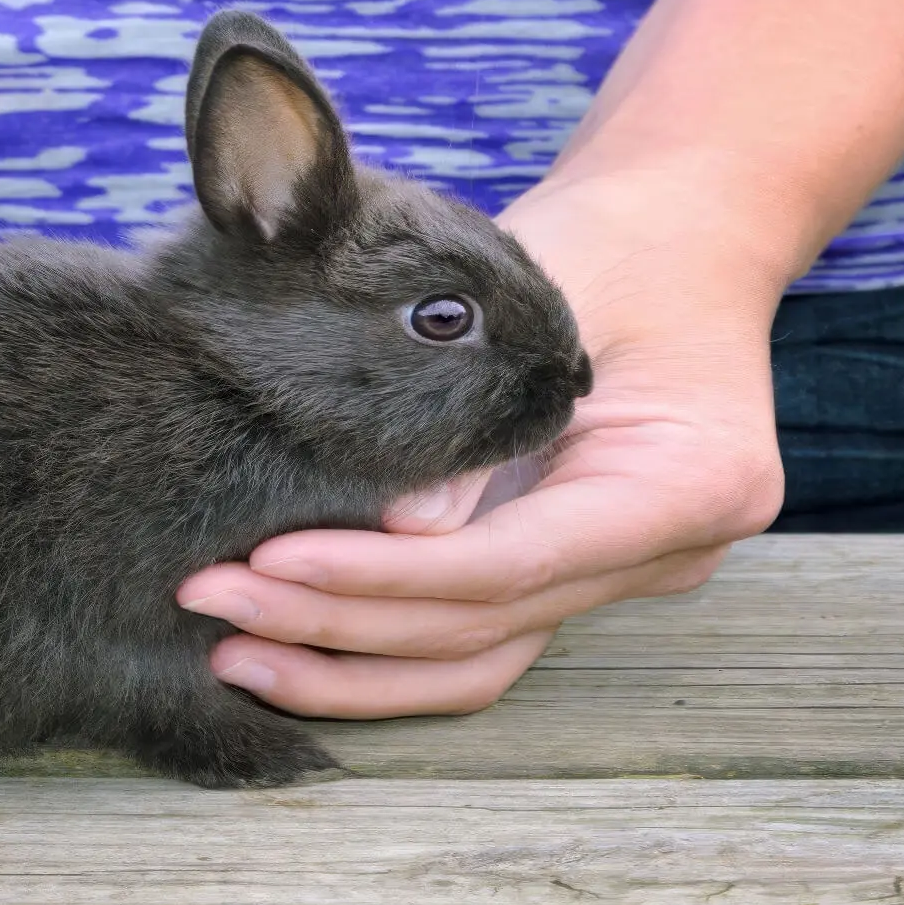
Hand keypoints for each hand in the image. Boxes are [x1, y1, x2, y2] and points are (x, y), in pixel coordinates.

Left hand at [177, 173, 789, 716]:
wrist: (672, 237)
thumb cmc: (612, 244)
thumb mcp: (549, 292)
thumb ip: (480, 409)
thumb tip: (397, 526)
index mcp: (694, 481)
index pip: (516, 561)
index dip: (384, 574)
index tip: (272, 562)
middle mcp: (665, 553)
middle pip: (483, 623)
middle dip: (336, 619)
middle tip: (210, 596)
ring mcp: (614, 577)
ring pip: (471, 662)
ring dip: (344, 667)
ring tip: (227, 648)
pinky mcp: (557, 578)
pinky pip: (465, 642)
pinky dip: (374, 655)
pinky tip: (280, 649)